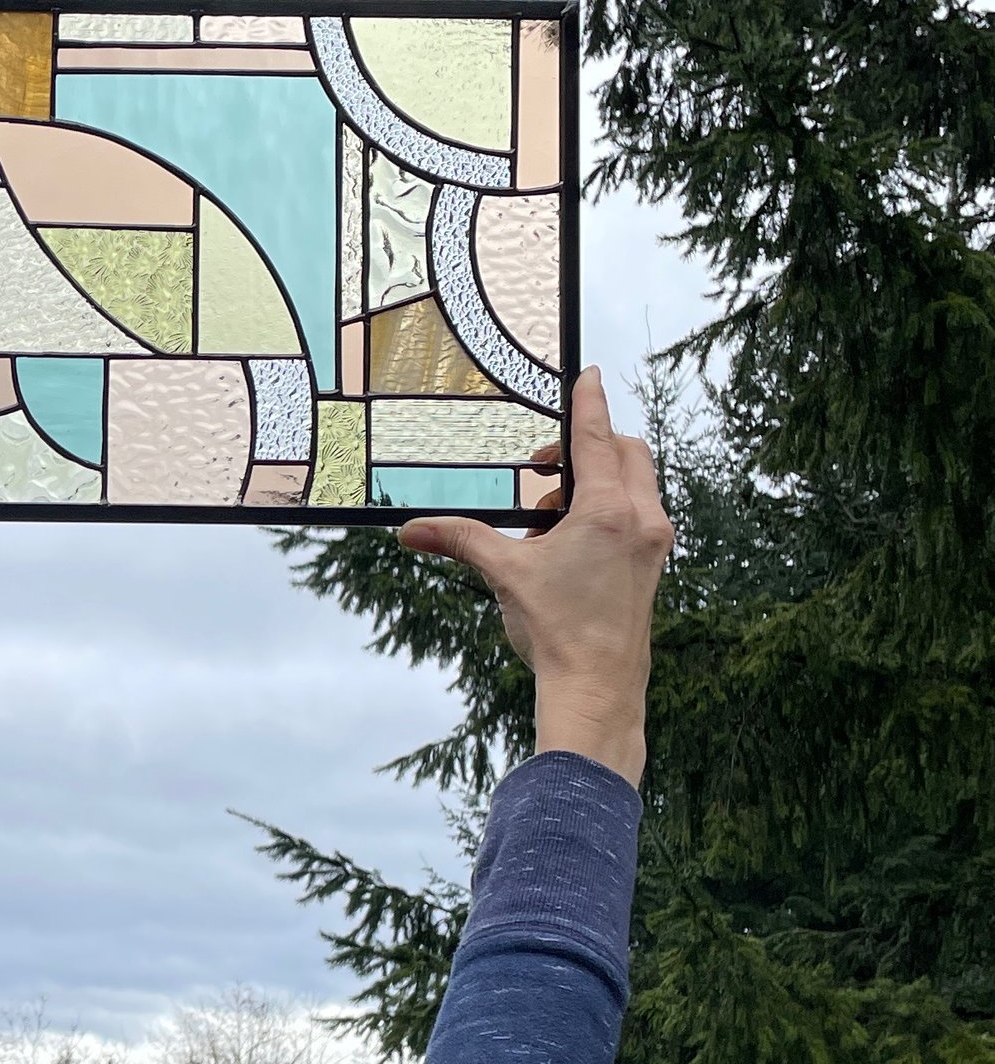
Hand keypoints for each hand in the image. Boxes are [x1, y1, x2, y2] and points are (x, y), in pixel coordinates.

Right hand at [396, 367, 672, 788]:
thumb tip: (409, 531)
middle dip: (591, 446)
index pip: (599, 437)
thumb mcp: (504, 574)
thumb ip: (460, 539)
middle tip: (545, 469)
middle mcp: (641, 519)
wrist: (598, 688)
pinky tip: (569, 543)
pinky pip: (637, 513)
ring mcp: (653, 543)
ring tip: (548, 518)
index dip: (590, 402)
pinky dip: (608, 509)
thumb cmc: (557, 630)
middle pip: (628, 452)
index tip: (590, 374)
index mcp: (608, 511)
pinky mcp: (653, 564)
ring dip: (597, 482)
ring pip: (635, 483)